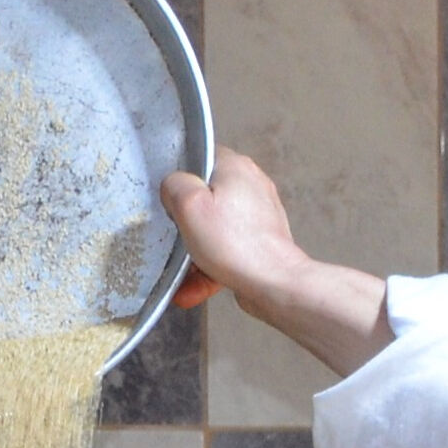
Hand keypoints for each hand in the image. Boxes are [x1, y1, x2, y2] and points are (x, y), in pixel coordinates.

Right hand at [158, 150, 389, 375]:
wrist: (274, 283)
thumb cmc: (236, 244)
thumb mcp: (189, 205)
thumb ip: (174, 184)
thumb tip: (173, 185)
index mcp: (236, 167)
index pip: (200, 158)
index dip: (180, 181)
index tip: (172, 203)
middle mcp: (251, 185)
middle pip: (206, 198)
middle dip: (187, 226)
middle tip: (177, 240)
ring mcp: (259, 214)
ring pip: (215, 229)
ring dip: (195, 253)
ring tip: (183, 276)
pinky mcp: (261, 240)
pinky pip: (228, 250)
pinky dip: (211, 267)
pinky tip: (193, 288)